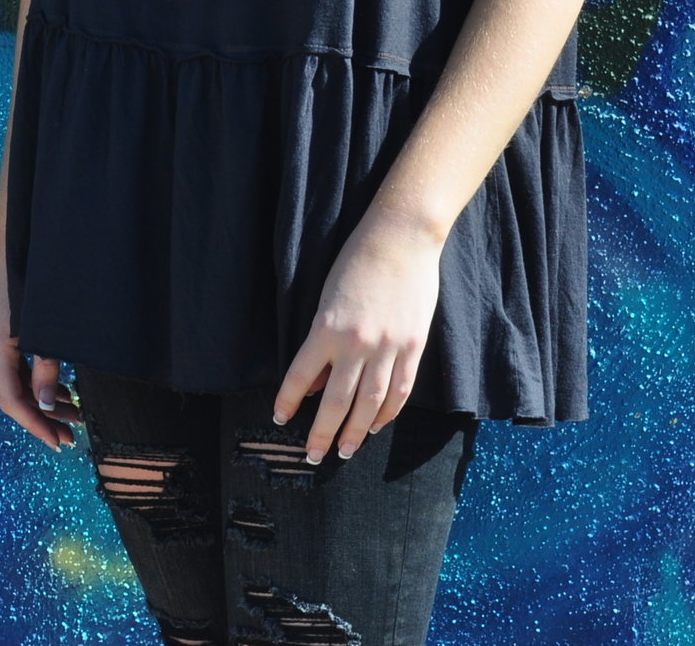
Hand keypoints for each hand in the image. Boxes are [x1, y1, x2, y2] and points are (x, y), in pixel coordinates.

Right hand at [0, 249, 74, 449]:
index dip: (35, 426)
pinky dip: (40, 383)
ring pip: (18, 384)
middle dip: (43, 418)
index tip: (58, 443)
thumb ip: (45, 370)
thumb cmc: (33, 287)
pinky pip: (19, 369)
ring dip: (44, 402)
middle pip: (14, 396)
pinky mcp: (3, 336)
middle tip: (72, 436)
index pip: (12, 402)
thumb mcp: (45, 333)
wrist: (18, 246)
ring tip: (75, 415)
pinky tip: (63, 391)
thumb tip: (44, 406)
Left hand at [272, 214, 442, 462]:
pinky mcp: (413, 347)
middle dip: (323, 433)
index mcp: (326, 328)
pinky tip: (375, 426)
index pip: (299, 377)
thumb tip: (314, 385)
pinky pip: (400, 390)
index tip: (280, 419)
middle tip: (314, 456)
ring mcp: (388, 347)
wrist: (401, 238)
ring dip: (356, 432)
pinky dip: (387, 414)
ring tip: (346, 452)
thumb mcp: (326, 298)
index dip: (288, 401)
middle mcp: (356, 343)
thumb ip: (320, 344)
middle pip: (336, 402)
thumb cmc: (356, 261)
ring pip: (369, 404)